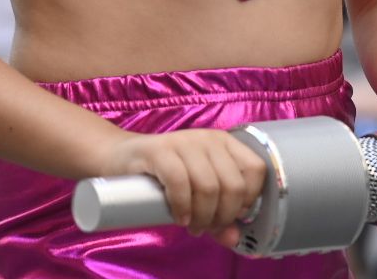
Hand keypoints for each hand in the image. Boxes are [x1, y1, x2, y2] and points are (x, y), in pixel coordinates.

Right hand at [102, 129, 267, 245]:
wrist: (121, 158)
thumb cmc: (165, 176)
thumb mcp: (197, 193)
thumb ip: (217, 215)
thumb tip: (234, 238)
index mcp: (224, 143)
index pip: (255, 169)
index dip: (247, 199)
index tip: (231, 215)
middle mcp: (208, 138)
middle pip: (232, 184)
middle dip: (222, 215)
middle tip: (206, 227)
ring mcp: (184, 141)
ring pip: (209, 186)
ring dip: (202, 216)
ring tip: (192, 226)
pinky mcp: (159, 150)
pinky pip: (180, 182)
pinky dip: (183, 206)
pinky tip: (180, 217)